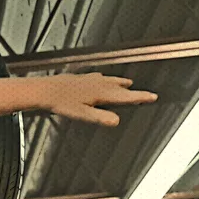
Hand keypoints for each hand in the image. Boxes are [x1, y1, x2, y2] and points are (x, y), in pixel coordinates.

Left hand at [39, 73, 156, 126]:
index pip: (126, 96)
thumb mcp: (82, 114)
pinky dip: (106, 79)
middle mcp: (98, 84)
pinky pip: (100, 78)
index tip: (153, 96)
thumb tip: (116, 121)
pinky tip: (101, 79)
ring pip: (110, 80)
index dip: (140, 97)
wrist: (46, 89)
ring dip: (120, 82)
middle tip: (145, 93)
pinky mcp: (81, 78)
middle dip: (133, 90)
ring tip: (127, 83)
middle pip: (121, 87)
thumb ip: (100, 117)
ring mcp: (90, 80)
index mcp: (102, 93)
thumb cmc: (61, 102)